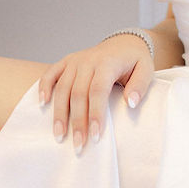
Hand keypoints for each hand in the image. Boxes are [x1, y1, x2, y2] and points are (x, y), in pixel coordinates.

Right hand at [38, 33, 154, 153]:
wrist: (124, 42)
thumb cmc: (135, 61)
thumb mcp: (146, 69)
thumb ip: (140, 86)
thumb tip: (131, 103)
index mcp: (107, 63)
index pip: (98, 91)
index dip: (96, 114)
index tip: (96, 137)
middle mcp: (88, 61)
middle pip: (78, 94)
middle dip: (77, 122)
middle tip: (78, 145)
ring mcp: (75, 61)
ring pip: (62, 88)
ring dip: (59, 113)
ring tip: (59, 136)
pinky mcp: (66, 62)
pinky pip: (50, 73)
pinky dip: (44, 87)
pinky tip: (42, 104)